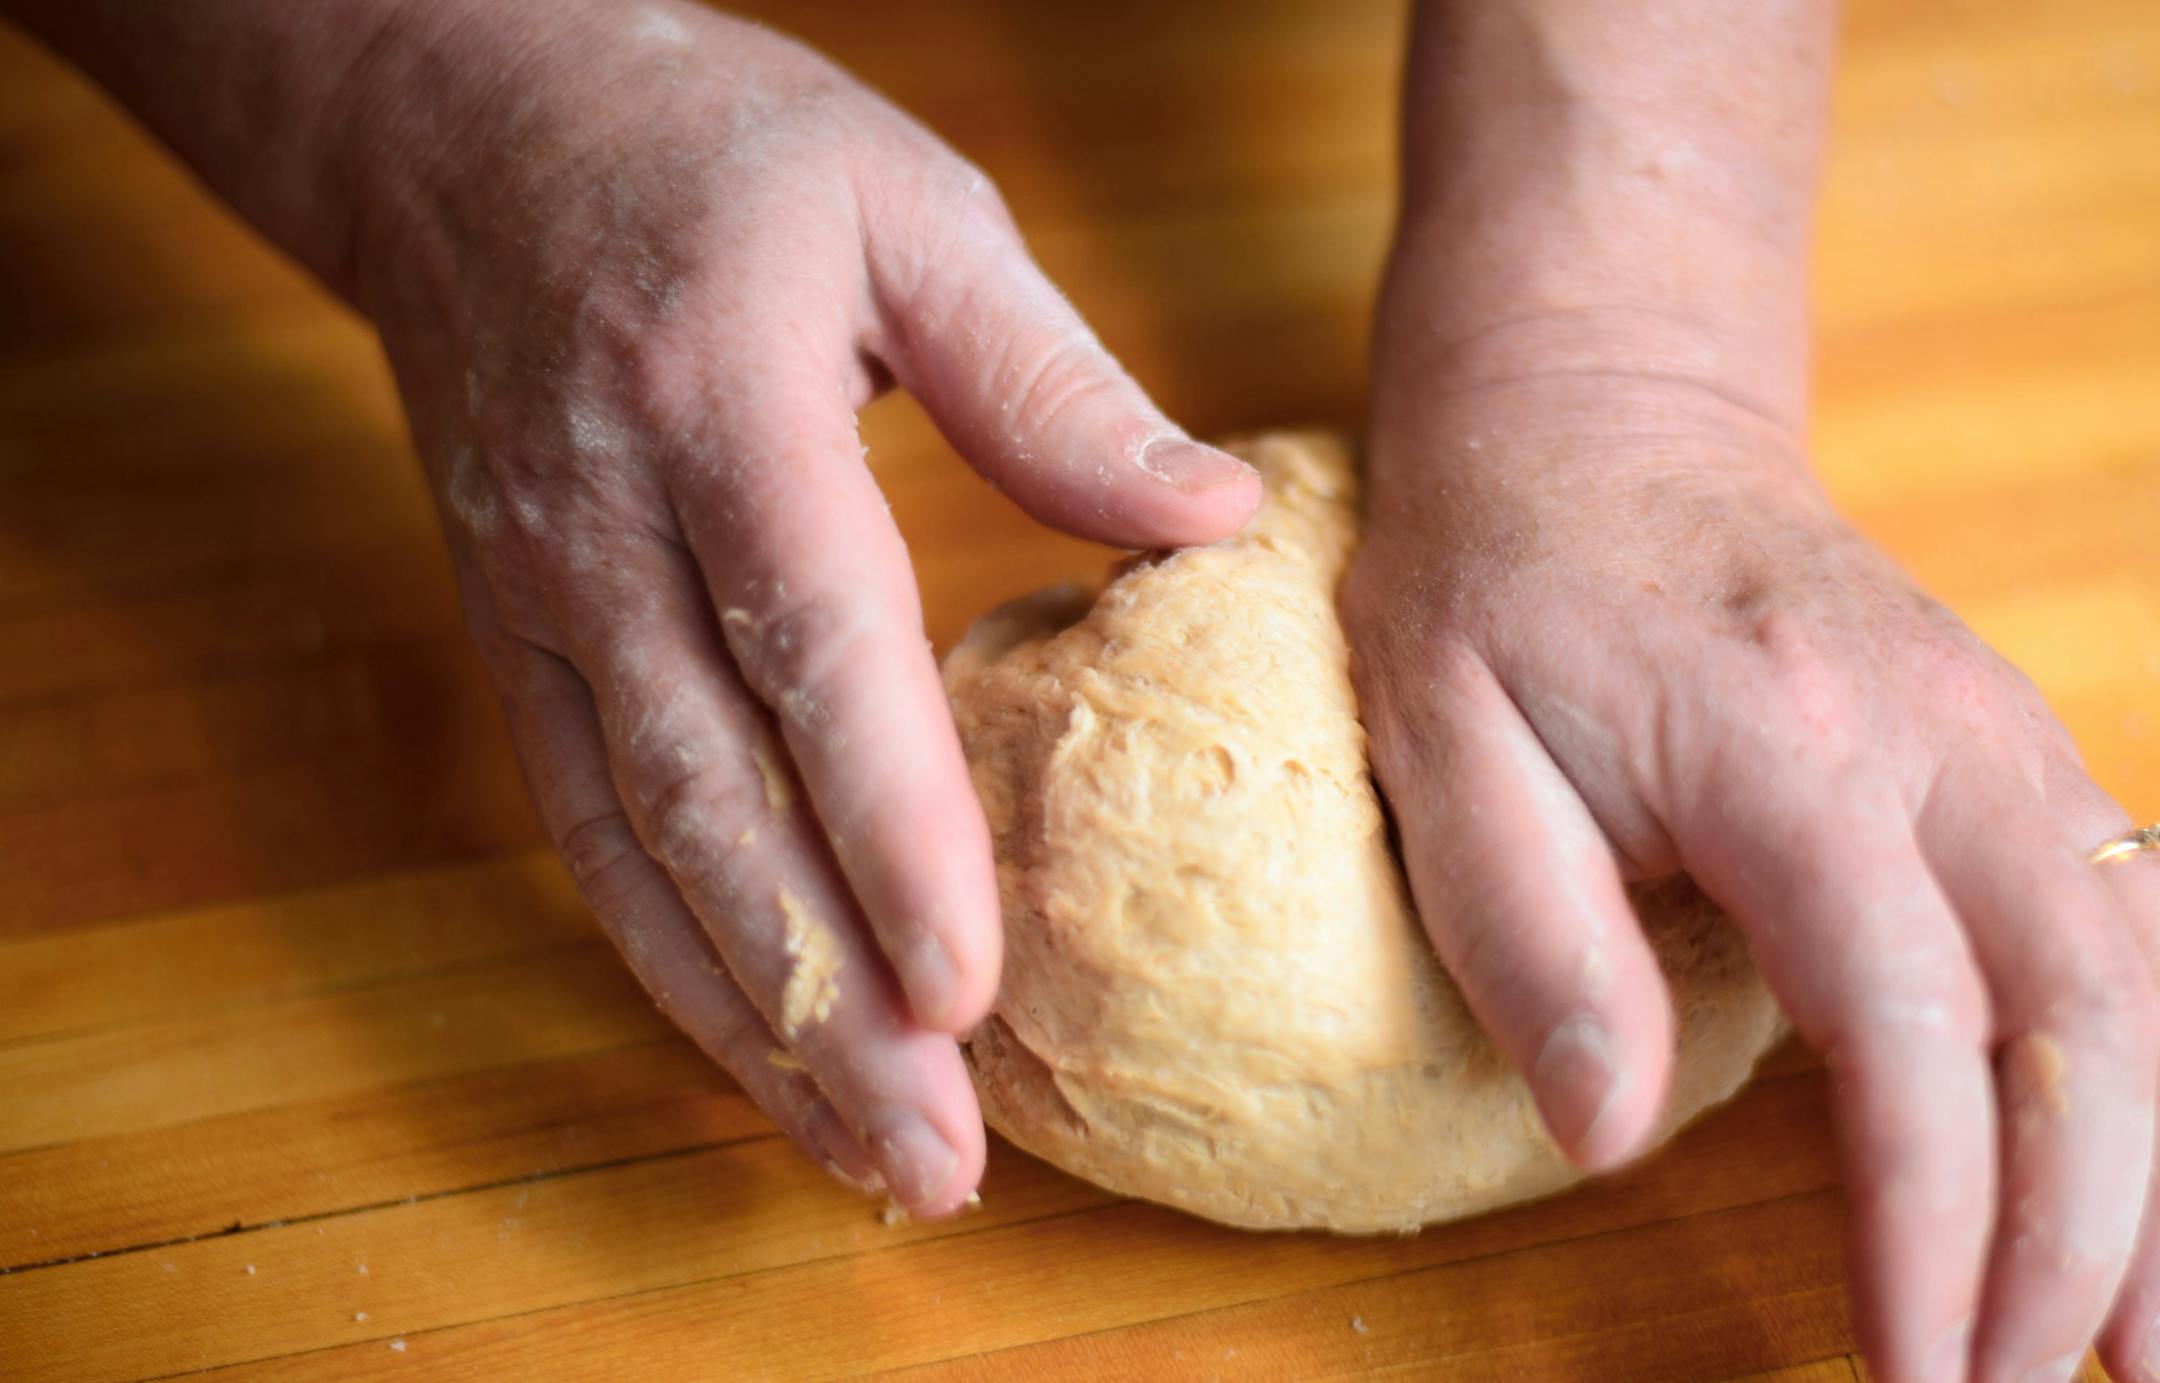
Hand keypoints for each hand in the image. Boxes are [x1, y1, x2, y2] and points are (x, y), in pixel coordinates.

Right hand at [343, 1, 1260, 1213]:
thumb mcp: (906, 201)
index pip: (808, 639)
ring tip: (866, 1155)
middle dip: (821, 995)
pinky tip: (756, 1055)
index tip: (965, 982)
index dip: (885, 821)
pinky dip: (668, 960)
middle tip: (933, 1151)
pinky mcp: (515, 643)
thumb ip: (1050, 376)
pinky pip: (585, 830)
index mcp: (722, 401)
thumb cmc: (715, 153)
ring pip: (636, 849)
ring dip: (746, 1022)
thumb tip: (1211, 521)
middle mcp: (606, 525)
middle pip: (710, 796)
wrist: (467, 132)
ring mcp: (541, 597)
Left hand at [1344, 347, 2159, 1379]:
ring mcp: (2002, 736)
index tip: (1920, 1372)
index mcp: (1792, 749)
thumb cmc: (1492, 581)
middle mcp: (1944, 739)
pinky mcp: (2010, 751)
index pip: (1913, 1026)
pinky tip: (2151, 1184)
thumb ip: (1527, 931)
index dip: (1936, 1218)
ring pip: (2150, 978)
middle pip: (2089, 1018)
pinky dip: (2157, 1070)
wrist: (1593, 416)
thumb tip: (1609, 1135)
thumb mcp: (1443, 741)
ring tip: (2148, 1352)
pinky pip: (2131, 924)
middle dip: (2091, 1234)